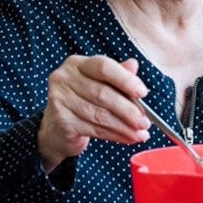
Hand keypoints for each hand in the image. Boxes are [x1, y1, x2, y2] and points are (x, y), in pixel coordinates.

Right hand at [38, 56, 149, 170]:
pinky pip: (94, 129)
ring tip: (141, 133)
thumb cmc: (84, 101)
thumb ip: (118, 75)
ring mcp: (60, 100)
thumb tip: (134, 65)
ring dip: (125, 126)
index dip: (125, 79)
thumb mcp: (101, 84)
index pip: (104, 67)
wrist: (56, 128)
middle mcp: (64, 78)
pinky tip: (128, 138)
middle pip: (103, 94)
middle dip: (129, 110)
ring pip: (100, 114)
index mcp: (77, 64)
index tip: (143, 93)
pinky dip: (115, 135)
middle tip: (146, 122)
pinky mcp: (61, 121)